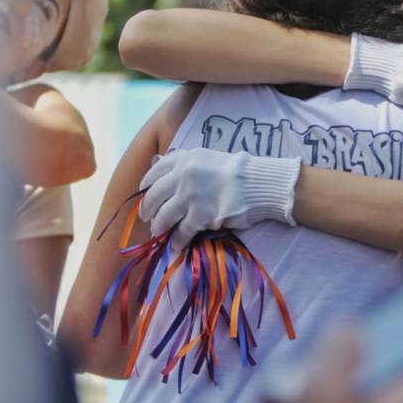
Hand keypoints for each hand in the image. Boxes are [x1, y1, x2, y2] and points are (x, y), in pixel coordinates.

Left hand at [139, 148, 301, 249]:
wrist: (258, 182)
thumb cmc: (237, 169)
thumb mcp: (208, 157)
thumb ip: (185, 163)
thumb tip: (159, 165)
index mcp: (184, 159)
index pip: (155, 171)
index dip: (146, 184)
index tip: (144, 193)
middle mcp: (183, 175)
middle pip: (154, 196)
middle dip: (148, 209)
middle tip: (148, 218)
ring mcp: (190, 196)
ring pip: (164, 216)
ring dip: (159, 227)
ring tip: (159, 232)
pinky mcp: (201, 216)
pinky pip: (182, 231)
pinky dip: (177, 240)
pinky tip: (176, 245)